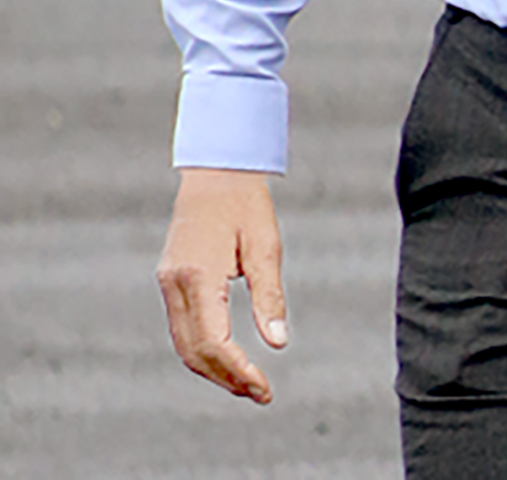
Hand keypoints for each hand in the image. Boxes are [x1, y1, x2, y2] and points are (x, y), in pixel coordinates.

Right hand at [156, 167, 287, 403]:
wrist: (216, 175)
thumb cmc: (247, 207)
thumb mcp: (266, 247)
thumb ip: (269, 296)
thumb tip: (277, 343)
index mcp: (198, 276)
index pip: (214, 341)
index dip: (238, 370)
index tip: (263, 387)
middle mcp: (175, 284)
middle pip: (194, 351)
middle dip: (226, 378)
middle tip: (260, 393)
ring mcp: (167, 283)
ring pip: (183, 344)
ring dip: (213, 369)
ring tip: (247, 384)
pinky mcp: (169, 281)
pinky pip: (181, 328)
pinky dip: (202, 350)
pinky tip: (227, 359)